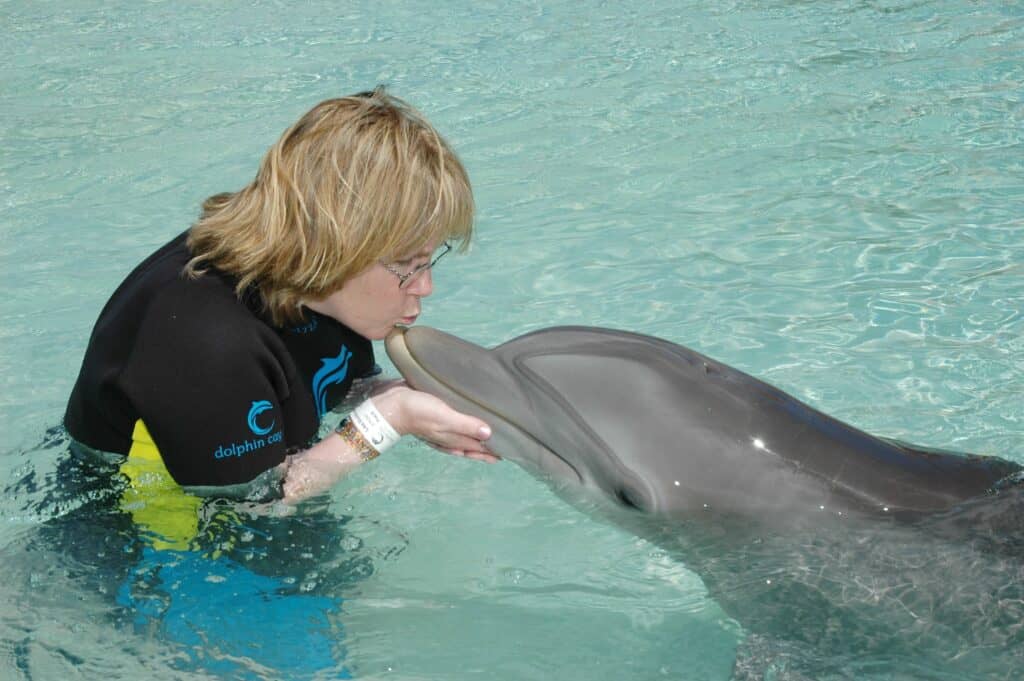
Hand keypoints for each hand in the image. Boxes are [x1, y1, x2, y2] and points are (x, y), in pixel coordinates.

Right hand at [369, 381, 498, 462]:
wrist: (391, 406)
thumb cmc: (419, 412)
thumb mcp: (445, 418)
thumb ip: (466, 425)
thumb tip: (489, 435)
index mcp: (454, 438)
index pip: (478, 447)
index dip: (493, 450)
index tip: (510, 452)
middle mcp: (449, 436)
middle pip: (473, 444)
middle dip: (486, 447)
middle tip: (504, 448)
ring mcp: (441, 428)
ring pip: (463, 437)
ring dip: (475, 438)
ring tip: (488, 438)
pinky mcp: (435, 417)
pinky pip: (453, 427)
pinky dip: (462, 428)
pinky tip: (463, 425)